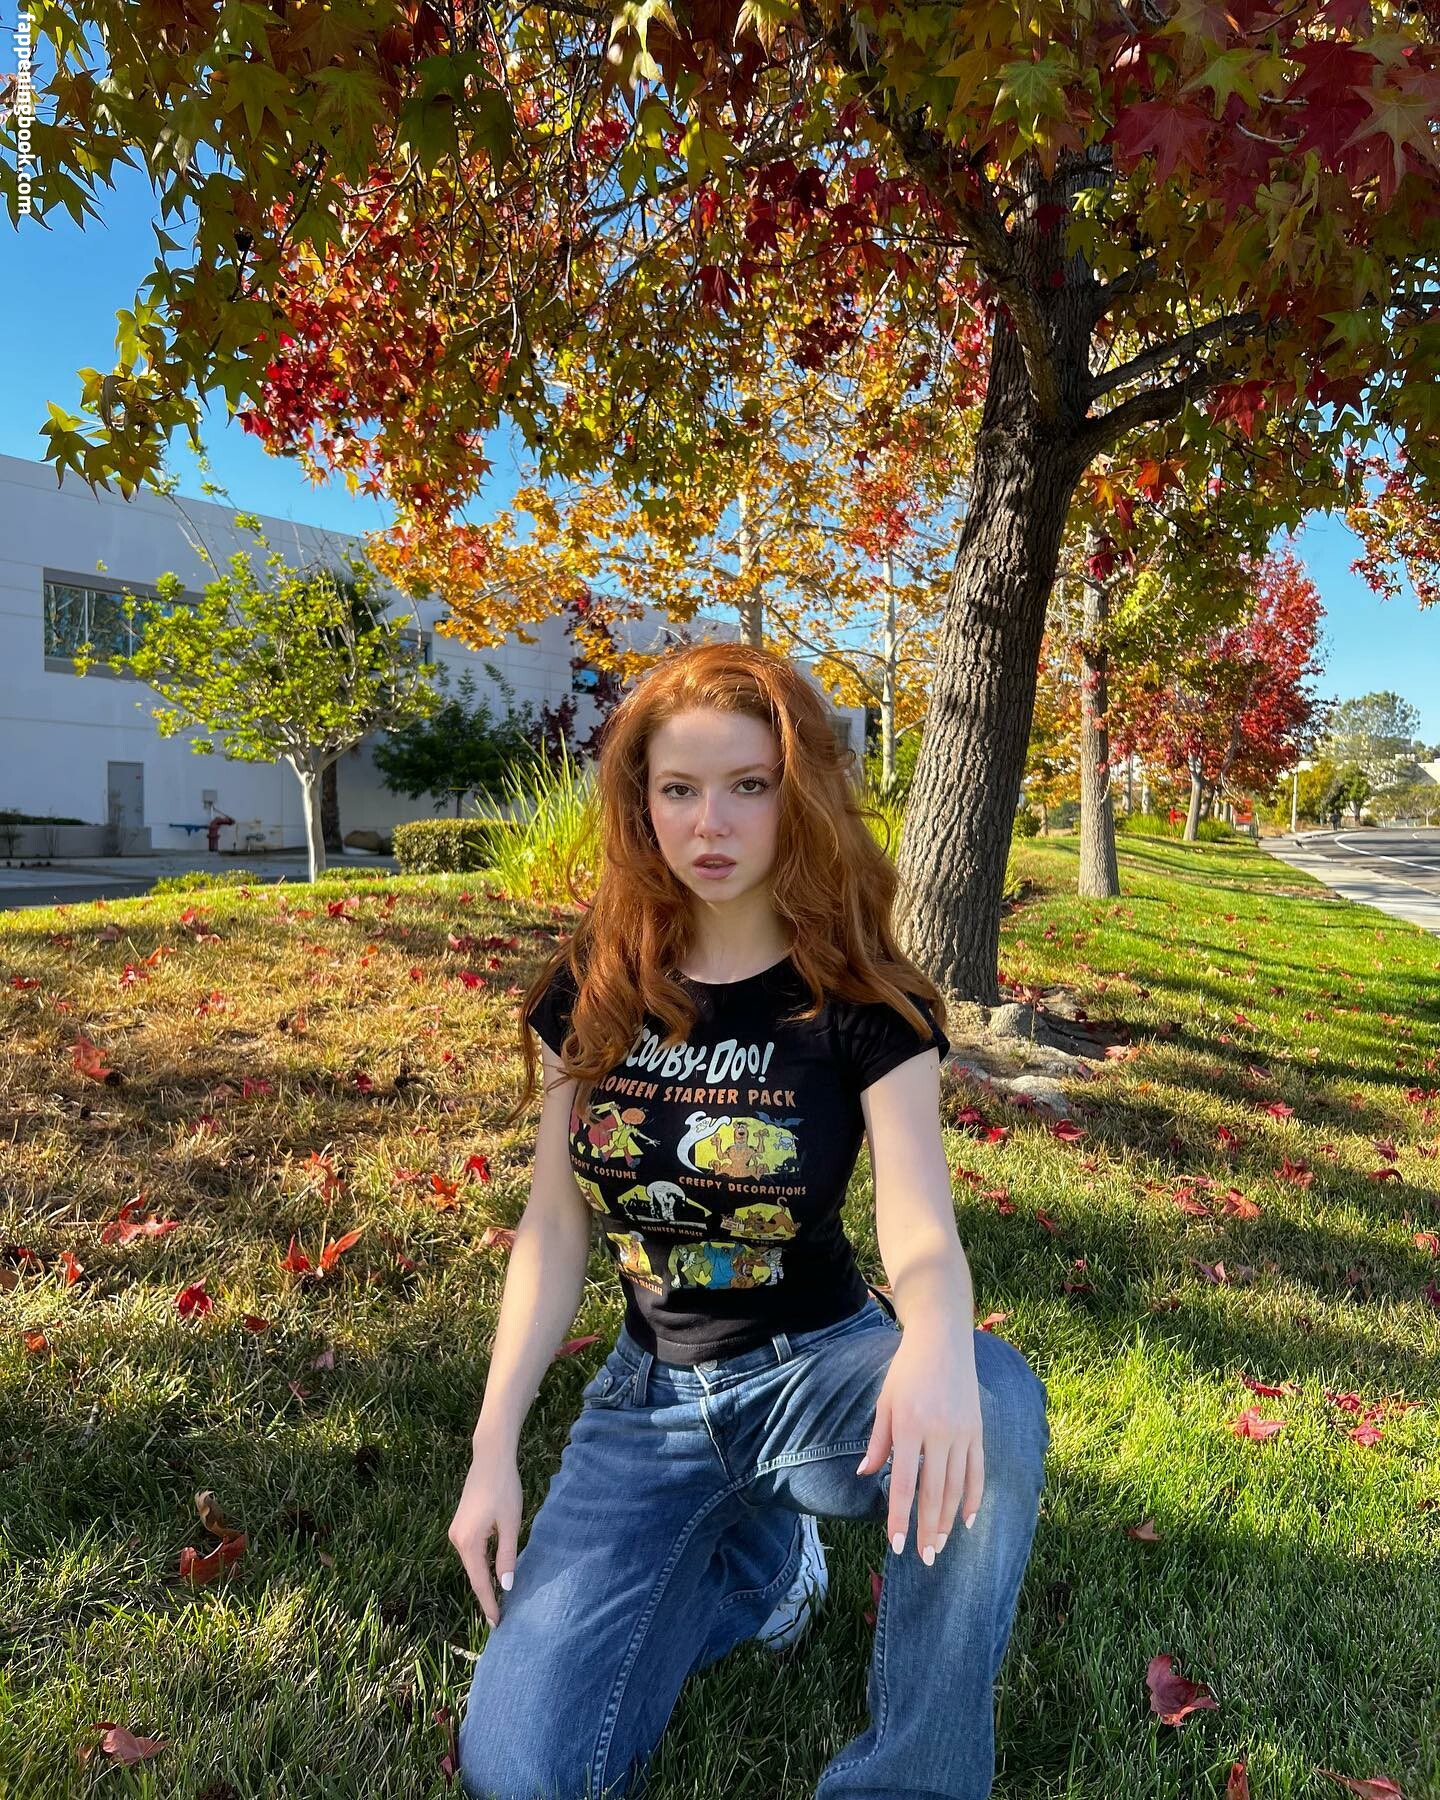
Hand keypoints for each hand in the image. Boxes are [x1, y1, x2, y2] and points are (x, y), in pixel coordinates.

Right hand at [449, 1438, 523, 1626]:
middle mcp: (456, 1539)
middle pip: (473, 1574)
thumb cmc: (504, 1488)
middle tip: (499, 1619)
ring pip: (472, 1563)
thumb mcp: (510, 1523)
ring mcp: (456, 1532)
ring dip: (484, 1580)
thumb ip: (507, 1556)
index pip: (480, 1582)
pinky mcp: (460, 1525)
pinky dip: (481, 1565)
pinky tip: (492, 1573)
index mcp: (468, 1542)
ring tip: (498, 1601)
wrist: (491, 1458)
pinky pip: (472, 1552)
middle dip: (486, 1595)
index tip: (497, 1624)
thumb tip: (506, 1587)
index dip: (489, 1603)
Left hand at [855, 1322, 981, 1562]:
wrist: (942, 1340)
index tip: (897, 1544)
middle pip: (934, 1493)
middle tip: (924, 1558)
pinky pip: (977, 1472)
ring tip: (941, 1545)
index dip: (900, 1517)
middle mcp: (938, 1433)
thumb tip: (865, 1474)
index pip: (905, 1483)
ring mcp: (962, 1433)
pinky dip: (973, 1498)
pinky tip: (967, 1520)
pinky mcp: (978, 1430)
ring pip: (957, 1488)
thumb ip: (877, 1442)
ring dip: (949, 1521)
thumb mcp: (885, 1402)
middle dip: (928, 1529)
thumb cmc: (906, 1371)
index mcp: (909, 1427)